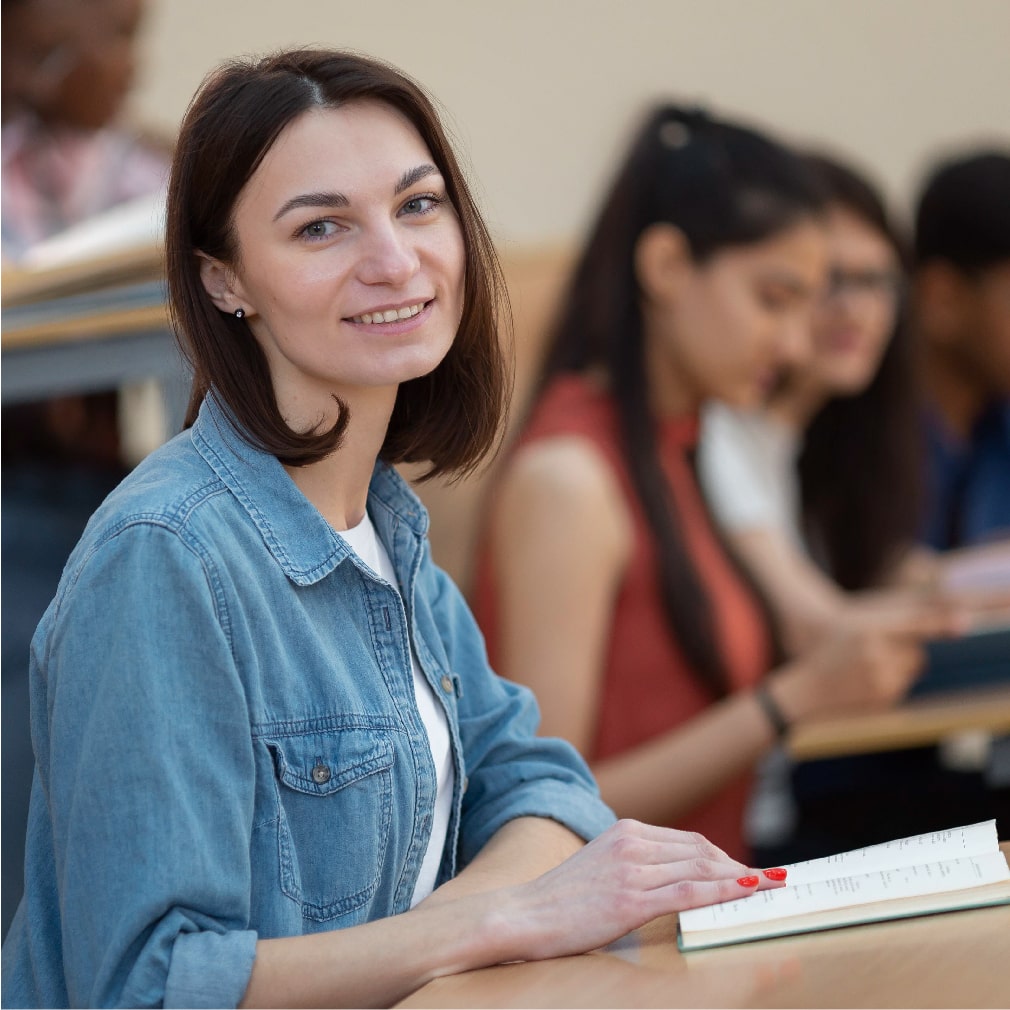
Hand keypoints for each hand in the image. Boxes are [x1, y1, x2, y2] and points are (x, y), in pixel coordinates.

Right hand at [491, 819, 783, 962]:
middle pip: (702, 851)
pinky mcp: (631, 899)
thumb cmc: (561, 899)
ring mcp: (632, 869)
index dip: (724, 857)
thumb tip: (674, 874)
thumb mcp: (601, 864)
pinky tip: (748, 892)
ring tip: (769, 887)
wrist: (523, 914)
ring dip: (741, 878)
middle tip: (770, 881)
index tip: (748, 871)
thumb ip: (636, 861)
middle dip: (739, 867)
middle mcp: (632, 842)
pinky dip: (725, 890)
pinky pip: (690, 892)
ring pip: (701, 868)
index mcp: (626, 830)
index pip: (689, 841)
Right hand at [774, 601, 966, 720]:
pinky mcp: (884, 698)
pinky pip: (903, 688)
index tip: (963, 624)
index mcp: (869, 631)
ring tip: (867, 672)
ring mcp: (881, 678)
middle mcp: (878, 653)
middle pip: (916, 652)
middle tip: (875, 656)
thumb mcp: (852, 631)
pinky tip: (866, 687)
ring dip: (899, 671)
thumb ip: (886, 627)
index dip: (940, 624)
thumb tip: (924, 632)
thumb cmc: (829, 656)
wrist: (807, 691)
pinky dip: (891, 686)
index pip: (915, 625)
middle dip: (905, 654)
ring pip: (911, 671)